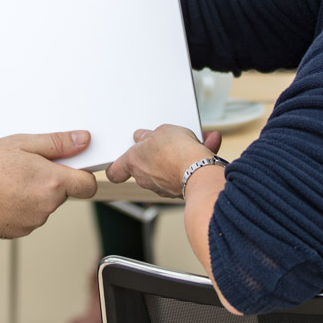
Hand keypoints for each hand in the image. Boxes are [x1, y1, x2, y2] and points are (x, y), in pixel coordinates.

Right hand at [0, 131, 98, 237]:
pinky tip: (4, 196)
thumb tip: (83, 140)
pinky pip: (29, 216)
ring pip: (45, 204)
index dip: (82, 174)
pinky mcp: (21, 230)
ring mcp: (35, 221)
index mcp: (53, 182)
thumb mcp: (21, 143)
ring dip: (34, 194)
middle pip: (63, 193)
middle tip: (25, 168)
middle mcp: (48, 205)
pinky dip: (21, 207)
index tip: (71, 166)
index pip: (88, 185)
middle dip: (50, 181)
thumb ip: (56, 143)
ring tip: (9, 182)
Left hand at [106, 125, 223, 197]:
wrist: (199, 172)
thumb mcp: (161, 131)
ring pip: (168, 168)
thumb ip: (149, 135)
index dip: (116, 166)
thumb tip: (144, 137)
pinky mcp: (180, 190)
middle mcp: (145, 178)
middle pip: (145, 165)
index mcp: (133, 163)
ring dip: (180, 155)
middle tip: (168, 140)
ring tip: (195, 140)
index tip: (119, 161)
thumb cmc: (175, 151)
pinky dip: (195, 162)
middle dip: (157, 153)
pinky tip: (208, 145)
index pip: (115, 171)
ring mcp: (162, 187)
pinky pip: (185, 172)